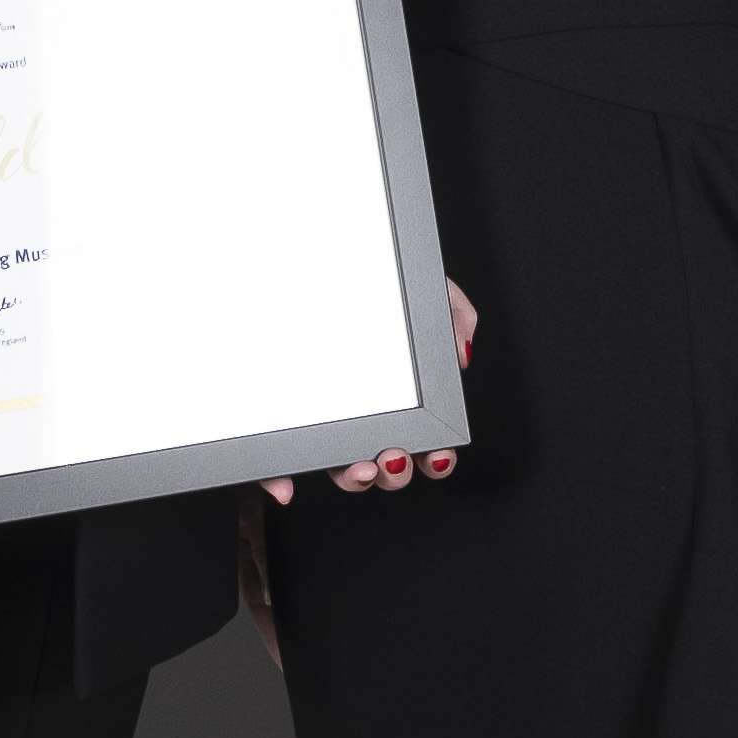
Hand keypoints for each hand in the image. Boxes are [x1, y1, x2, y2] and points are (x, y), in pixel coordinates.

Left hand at [266, 279, 474, 502]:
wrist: (307, 250)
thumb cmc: (369, 273)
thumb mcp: (419, 286)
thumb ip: (452, 313)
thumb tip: (461, 354)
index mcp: (395, 392)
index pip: (418, 437)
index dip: (431, 457)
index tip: (437, 456)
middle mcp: (361, 411)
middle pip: (382, 463)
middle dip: (394, 473)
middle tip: (395, 457)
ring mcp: (322, 415)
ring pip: (339, 467)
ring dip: (355, 478)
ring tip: (363, 464)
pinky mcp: (277, 414)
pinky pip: (276, 458)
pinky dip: (278, 479)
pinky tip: (283, 488)